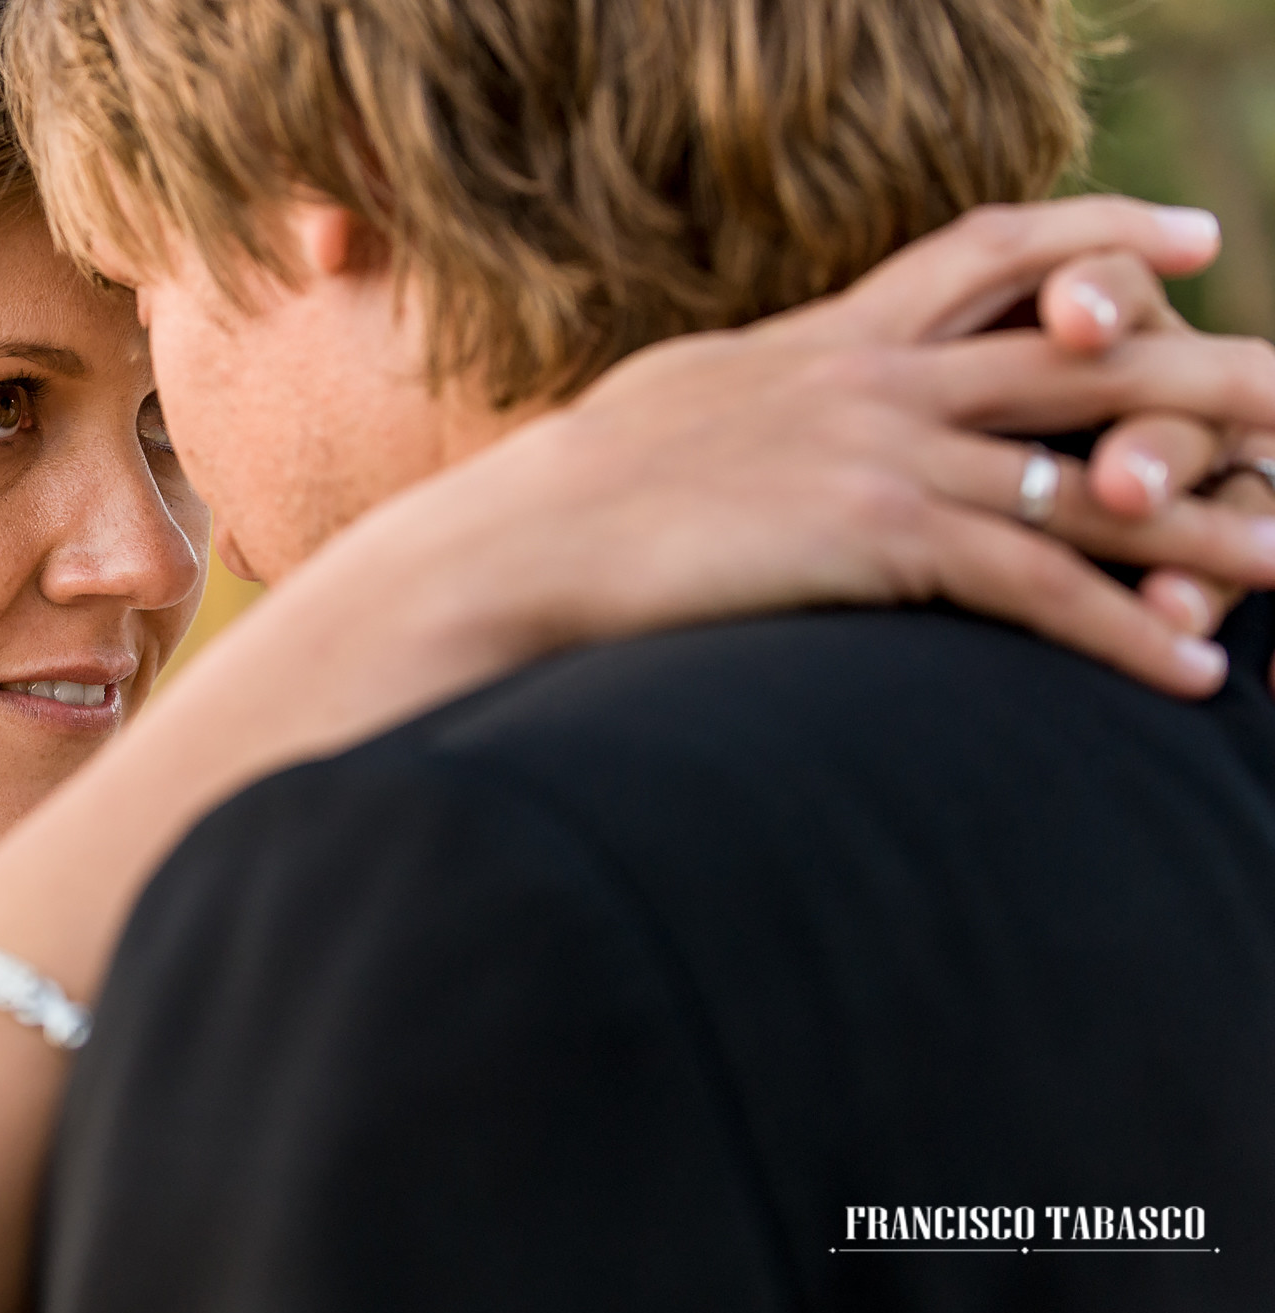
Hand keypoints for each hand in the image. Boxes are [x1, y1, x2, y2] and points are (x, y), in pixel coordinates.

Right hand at [385, 196, 1274, 698]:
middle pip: (1084, 355)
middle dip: (1210, 372)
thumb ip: (744, 392)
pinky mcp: (873, 536)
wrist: (514, 546)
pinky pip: (1035, 582)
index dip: (1097, 233)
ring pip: (1089, 474)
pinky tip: (1191, 673)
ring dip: (1208, 522)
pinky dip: (1124, 630)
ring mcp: (879, 448)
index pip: (985, 250)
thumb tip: (740, 399)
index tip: (1185, 239)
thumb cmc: (568, 496)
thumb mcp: (668, 405)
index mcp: (823, 335)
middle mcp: (871, 373)